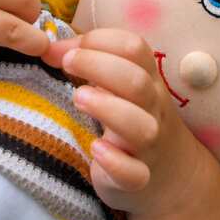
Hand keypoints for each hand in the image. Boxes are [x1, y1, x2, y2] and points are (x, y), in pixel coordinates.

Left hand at [45, 28, 208, 219]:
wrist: (170, 174)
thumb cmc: (131, 116)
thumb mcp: (116, 85)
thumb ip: (86, 62)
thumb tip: (49, 48)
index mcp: (148, 79)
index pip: (134, 48)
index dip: (101, 41)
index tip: (69, 49)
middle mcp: (152, 108)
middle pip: (136, 81)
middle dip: (98, 66)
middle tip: (67, 64)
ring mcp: (149, 145)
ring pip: (141, 127)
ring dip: (107, 108)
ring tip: (78, 98)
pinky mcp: (139, 178)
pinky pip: (135, 174)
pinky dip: (115, 162)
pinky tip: (96, 149)